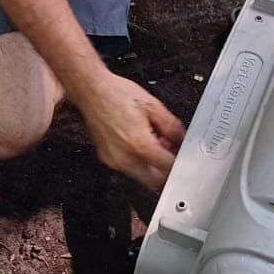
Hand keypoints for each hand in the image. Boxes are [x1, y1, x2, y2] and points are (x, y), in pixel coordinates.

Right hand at [73, 72, 184, 190]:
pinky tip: (138, 144)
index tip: (182, 156)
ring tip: (153, 145)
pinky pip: (128, 169)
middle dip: (166, 171)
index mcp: (140, 144)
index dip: (179, 162)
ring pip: (141, 177)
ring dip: (152, 167)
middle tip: (170, 154)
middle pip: (155, 182)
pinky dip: (138, 162)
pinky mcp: (106, 160)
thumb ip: (172, 126)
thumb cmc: (117, 95)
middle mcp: (125, 158)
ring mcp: (114, 161)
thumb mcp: (153, 105)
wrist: (91, 91)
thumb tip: (181, 140)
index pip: (168, 168)